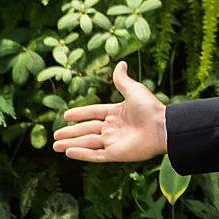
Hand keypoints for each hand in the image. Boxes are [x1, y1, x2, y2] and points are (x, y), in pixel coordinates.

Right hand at [52, 61, 167, 162]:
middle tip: (56, 135)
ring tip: (55, 145)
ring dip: (72, 143)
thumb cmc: (150, 108)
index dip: (80, 114)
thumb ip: (122, 80)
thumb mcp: (133, 90)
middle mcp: (114, 128)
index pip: (94, 113)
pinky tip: (68, 152)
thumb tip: (121, 63)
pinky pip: (95, 155)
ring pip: (88, 143)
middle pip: (88, 130)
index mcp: (117, 113)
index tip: (66, 115)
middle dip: (71, 132)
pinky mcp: (115, 154)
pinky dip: (81, 154)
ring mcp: (114, 142)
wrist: (162, 127)